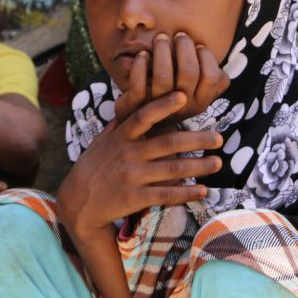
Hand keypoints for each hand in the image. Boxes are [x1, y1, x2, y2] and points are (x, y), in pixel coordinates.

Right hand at [57, 91, 223, 244]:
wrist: (77, 202)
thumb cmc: (93, 167)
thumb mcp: (102, 141)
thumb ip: (121, 123)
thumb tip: (134, 99)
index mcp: (121, 137)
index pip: (143, 116)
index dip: (163, 105)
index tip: (183, 96)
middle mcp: (128, 154)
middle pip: (168, 143)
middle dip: (197, 140)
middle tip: (219, 138)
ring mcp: (132, 176)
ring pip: (173, 169)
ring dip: (199, 166)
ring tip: (217, 163)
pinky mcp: (135, 198)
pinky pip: (167, 194)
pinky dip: (187, 192)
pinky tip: (203, 190)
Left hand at [115, 32, 229, 127]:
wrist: (146, 127)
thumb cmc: (176, 99)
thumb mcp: (198, 94)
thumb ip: (213, 83)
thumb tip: (221, 70)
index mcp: (201, 103)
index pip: (211, 77)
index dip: (206, 56)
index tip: (198, 45)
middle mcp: (183, 107)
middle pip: (188, 72)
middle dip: (185, 47)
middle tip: (180, 35)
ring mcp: (160, 108)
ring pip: (163, 76)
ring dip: (162, 51)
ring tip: (161, 38)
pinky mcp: (137, 106)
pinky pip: (139, 84)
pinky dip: (140, 65)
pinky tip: (142, 54)